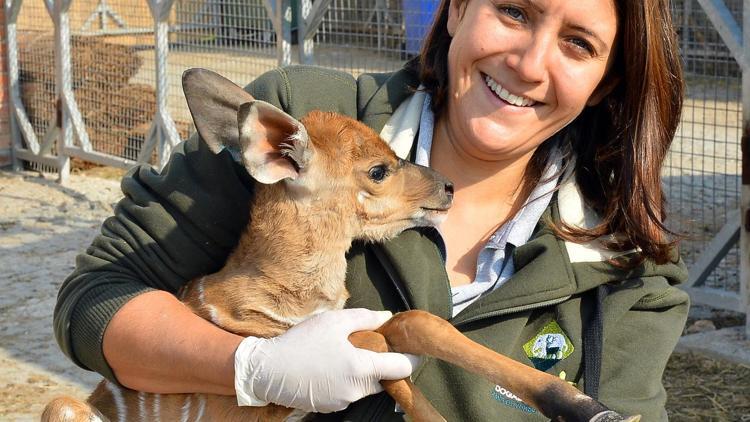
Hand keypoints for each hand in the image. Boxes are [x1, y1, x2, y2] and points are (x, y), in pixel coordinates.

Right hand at [234, 308, 418, 412]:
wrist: (268, 370)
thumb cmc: (301, 343)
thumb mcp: (334, 322)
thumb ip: (365, 318)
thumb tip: (387, 317)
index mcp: (361, 368)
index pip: (401, 368)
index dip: (411, 357)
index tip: (414, 349)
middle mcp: (356, 390)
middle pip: (384, 378)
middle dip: (383, 363)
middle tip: (371, 345)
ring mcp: (343, 401)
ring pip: (366, 386)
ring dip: (363, 372)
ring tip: (344, 353)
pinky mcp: (331, 407)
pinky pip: (349, 393)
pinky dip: (347, 380)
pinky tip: (331, 366)